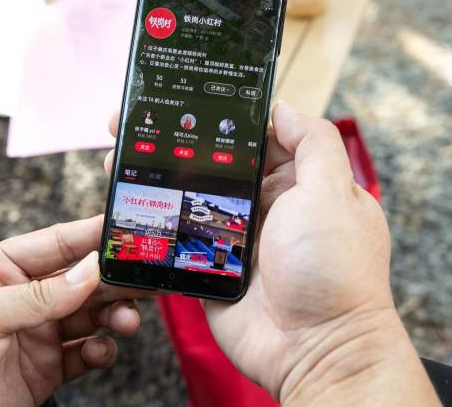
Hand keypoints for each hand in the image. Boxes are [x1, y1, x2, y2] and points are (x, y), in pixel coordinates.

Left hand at [0, 217, 141, 406]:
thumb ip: (36, 297)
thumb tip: (90, 272)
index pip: (55, 244)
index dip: (92, 235)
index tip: (128, 229)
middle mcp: (21, 298)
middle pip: (81, 280)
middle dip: (114, 279)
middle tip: (145, 278)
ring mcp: (34, 334)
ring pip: (90, 316)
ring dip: (114, 315)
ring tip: (126, 320)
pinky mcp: (43, 369)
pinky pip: (84, 355)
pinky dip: (101, 351)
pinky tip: (102, 351)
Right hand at [105, 103, 438, 405]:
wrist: (314, 349)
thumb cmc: (333, 271)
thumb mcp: (332, 194)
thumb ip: (313, 144)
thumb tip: (284, 108)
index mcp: (298, 185)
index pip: (256, 141)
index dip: (222, 121)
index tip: (186, 102)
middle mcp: (267, 208)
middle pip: (215, 167)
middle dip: (177, 147)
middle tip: (136, 128)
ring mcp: (236, 239)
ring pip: (191, 200)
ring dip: (158, 181)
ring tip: (119, 162)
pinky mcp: (211, 266)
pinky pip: (180, 239)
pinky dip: (157, 222)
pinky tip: (127, 203)